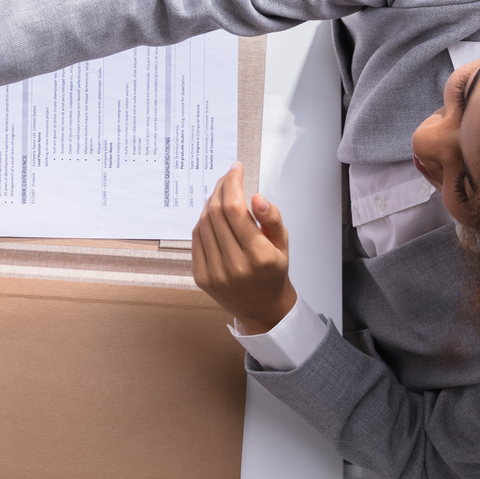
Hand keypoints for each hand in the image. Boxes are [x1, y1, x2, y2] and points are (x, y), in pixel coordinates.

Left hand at [191, 163, 296, 333]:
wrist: (262, 309)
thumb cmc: (274, 272)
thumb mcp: (283, 243)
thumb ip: (272, 218)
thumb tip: (255, 198)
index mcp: (259, 256)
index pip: (235, 209)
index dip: (232, 183)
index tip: (236, 169)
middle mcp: (235, 265)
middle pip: (216, 213)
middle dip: (221, 188)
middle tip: (228, 177)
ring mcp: (214, 272)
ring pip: (203, 223)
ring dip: (211, 202)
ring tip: (222, 194)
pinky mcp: (201, 276)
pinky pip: (196, 239)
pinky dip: (204, 221)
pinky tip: (213, 214)